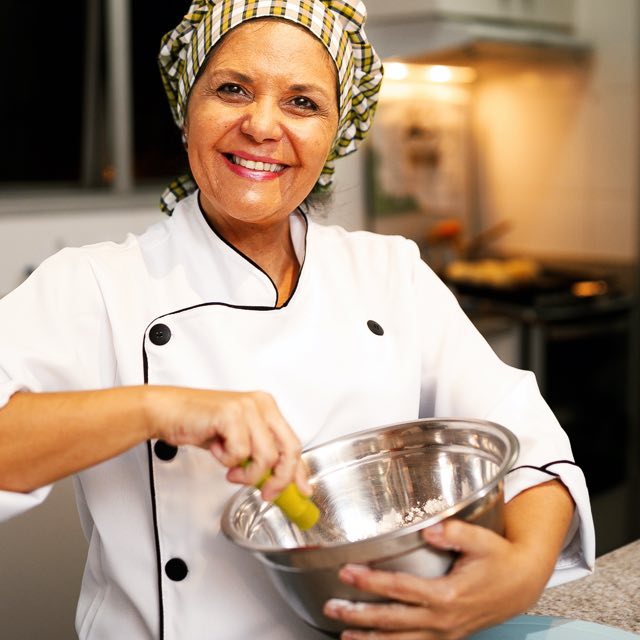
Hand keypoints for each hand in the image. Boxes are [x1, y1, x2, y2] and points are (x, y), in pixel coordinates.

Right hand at [146, 386, 308, 499]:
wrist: (168, 412)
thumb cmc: (200, 424)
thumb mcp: (238, 440)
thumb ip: (259, 455)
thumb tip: (277, 480)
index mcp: (267, 407)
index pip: (293, 442)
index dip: (299, 471)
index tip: (302, 490)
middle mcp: (261, 404)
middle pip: (288, 450)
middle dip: (279, 479)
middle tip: (265, 492)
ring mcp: (247, 407)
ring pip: (265, 456)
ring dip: (246, 472)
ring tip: (230, 467)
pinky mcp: (231, 414)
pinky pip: (240, 453)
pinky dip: (227, 460)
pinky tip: (217, 448)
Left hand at [323, 519, 553, 638]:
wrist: (523, 584)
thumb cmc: (500, 560)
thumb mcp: (481, 540)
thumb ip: (454, 532)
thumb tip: (429, 530)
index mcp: (447, 595)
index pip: (401, 588)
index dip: (372, 582)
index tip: (348, 573)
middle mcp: (443, 619)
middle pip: (393, 620)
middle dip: (360, 615)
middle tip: (332, 607)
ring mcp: (445, 632)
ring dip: (370, 638)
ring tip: (343, 634)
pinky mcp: (447, 636)